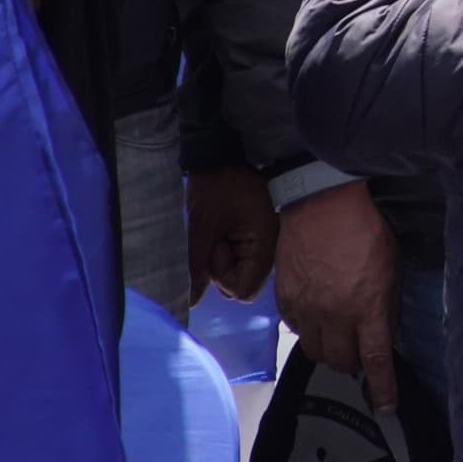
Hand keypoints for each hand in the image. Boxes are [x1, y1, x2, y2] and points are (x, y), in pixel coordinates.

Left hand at [186, 165, 280, 302]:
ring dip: (224, 261)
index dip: (224, 278)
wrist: (221, 158)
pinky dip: (228, 252)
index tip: (216, 250)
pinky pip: (242, 259)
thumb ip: (198, 267)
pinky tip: (223, 233)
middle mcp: (270, 246)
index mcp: (264, 242)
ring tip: (218, 233)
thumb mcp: (202, 228)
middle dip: (223, 270)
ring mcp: (264, 242)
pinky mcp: (256, 237)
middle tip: (215, 241)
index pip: (245, 290)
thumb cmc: (213, 190)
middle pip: (244, 284)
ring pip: (240, 273)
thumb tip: (192, 302)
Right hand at [272, 181, 401, 409]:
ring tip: (337, 333)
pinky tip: (317, 314)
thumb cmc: (365, 229)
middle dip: (353, 362)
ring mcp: (307, 309)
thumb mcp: (392, 265)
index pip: (375, 359)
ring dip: (330, 349)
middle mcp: (335, 314)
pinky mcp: (286, 301)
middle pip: (342, 362)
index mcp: (367, 305)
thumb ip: (388, 302)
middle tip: (359, 347)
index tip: (386, 406)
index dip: (382, 387)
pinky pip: (297, 332)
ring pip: (316, 352)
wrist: (322, 204)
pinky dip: (308, 330)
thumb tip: (385, 330)